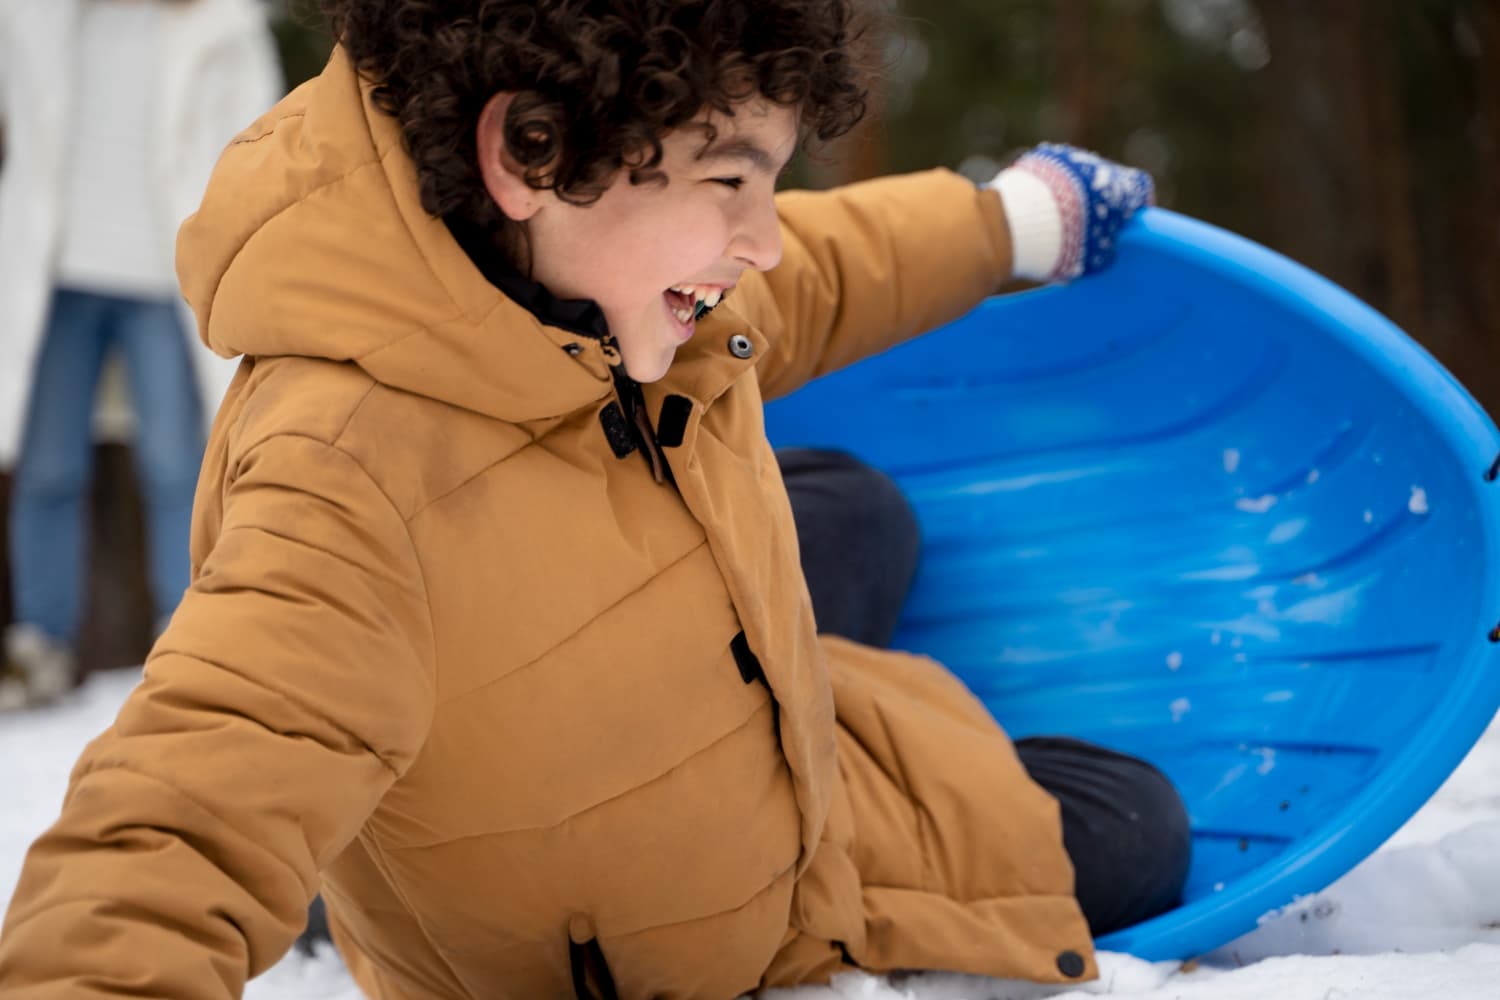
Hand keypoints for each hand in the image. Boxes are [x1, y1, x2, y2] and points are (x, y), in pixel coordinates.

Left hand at [987, 143, 1154, 282]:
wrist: (1020, 221)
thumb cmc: (1065, 245)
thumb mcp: (1094, 259)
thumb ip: (1105, 249)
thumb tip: (1104, 249)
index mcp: (1124, 188)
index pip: (1141, 190)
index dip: (1136, 207)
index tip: (1126, 223)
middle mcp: (1101, 165)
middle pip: (1108, 181)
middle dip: (1101, 202)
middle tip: (1087, 227)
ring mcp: (1071, 158)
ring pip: (1079, 176)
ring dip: (1073, 193)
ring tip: (1056, 221)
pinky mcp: (1042, 156)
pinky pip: (1053, 172)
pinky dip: (1050, 187)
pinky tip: (1037, 207)